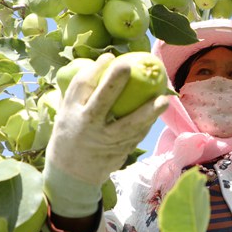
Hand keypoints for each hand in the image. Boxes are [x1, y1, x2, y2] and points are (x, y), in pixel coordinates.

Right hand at [44, 53, 167, 216]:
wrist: (71, 175)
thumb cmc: (71, 135)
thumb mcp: (67, 114)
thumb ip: (81, 94)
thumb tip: (100, 66)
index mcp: (70, 113)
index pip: (81, 87)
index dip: (95, 70)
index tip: (109, 56)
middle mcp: (87, 126)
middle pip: (102, 101)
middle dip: (114, 82)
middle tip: (129, 65)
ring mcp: (105, 141)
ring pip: (129, 124)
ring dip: (148, 112)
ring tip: (164, 99)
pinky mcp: (119, 151)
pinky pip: (137, 134)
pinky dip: (148, 122)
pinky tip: (158, 110)